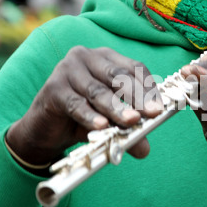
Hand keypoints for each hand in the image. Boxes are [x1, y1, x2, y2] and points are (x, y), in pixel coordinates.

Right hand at [6, 46, 163, 167]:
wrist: (46, 129)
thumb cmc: (82, 119)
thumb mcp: (109, 122)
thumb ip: (127, 129)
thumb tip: (145, 149)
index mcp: (107, 58)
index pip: (134, 68)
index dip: (149, 88)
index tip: (160, 109)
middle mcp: (87, 57)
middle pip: (118, 76)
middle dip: (137, 97)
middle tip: (151, 115)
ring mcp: (68, 69)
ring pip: (98, 91)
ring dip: (116, 108)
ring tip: (131, 122)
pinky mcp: (53, 87)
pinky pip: (75, 104)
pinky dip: (89, 116)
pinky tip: (101, 126)